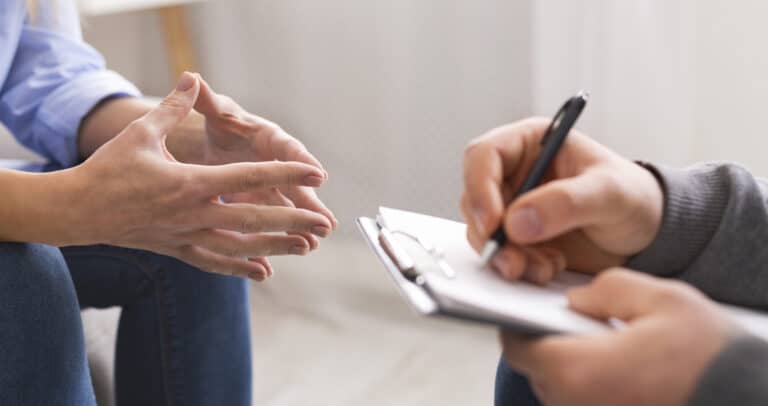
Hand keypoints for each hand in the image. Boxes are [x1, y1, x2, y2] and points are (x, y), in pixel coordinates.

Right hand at [65, 73, 332, 279]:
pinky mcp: (178, 250)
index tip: (316, 173)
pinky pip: (216, 262)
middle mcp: (195, 214)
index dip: (286, 174)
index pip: (249, 177)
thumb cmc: (110, 169)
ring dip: (275, 247)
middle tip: (324, 224)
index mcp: (191, 184)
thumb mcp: (142, 134)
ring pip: (241, 246)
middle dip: (293, 220)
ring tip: (306, 247)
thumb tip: (192, 78)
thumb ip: (173, 108)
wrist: (78, 211)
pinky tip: (264, 272)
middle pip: (254, 218)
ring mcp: (187, 237)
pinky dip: (241, 268)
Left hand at [168, 76, 336, 250]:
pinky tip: (287, 253)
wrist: (216, 141)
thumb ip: (206, 100)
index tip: (319, 175)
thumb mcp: (214, 111)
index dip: (303, 162)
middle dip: (310, 204)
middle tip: (326, 222)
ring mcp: (271, 184)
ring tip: (313, 243)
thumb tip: (193, 79)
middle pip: (295, 184)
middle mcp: (276, 162)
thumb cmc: (221, 123)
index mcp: (268, 136)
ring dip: (300, 224)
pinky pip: (273, 220)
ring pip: (288, 206)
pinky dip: (278, 235)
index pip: (288, 148)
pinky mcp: (262, 201)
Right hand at [461, 117, 663, 283]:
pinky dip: (516, 266)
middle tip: (514, 261)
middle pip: (475, 198)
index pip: (483, 156)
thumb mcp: (609, 193)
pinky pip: (499, 252)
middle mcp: (515, 173)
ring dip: (505, 255)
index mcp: (531, 143)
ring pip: (483, 230)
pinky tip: (548, 268)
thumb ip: (566, 202)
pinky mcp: (518, 237)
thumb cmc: (635, 198)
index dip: (479, 187)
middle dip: (491, 234)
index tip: (493, 223)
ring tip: (543, 268)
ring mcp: (514, 207)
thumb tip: (517, 221)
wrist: (649, 234)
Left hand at [501, 269, 735, 405]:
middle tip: (575, 322)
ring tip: (603, 343)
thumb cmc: (711, 358)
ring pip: (563, 390)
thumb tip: (577, 299)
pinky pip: (587, 402)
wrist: (752, 399)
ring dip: (575, 366)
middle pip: (539, 370)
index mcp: (576, 370)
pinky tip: (620, 367)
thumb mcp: (662, 300)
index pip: (517, 347)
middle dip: (550, 343)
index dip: (518, 323)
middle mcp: (576, 404)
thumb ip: (608, 289)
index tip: (529, 308)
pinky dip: (594, 385)